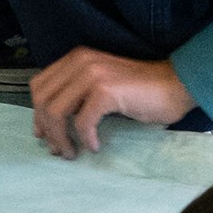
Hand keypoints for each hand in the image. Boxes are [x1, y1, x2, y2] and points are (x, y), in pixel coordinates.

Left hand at [31, 50, 197, 157]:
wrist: (176, 85)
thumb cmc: (141, 92)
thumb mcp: (100, 87)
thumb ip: (76, 97)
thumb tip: (49, 128)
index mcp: (76, 58)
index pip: (39, 86)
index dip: (37, 114)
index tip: (45, 135)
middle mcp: (80, 61)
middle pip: (43, 101)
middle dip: (47, 131)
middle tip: (60, 150)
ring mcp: (92, 74)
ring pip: (56, 112)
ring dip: (61, 139)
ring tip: (72, 153)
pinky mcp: (106, 90)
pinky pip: (82, 122)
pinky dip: (85, 139)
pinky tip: (95, 146)